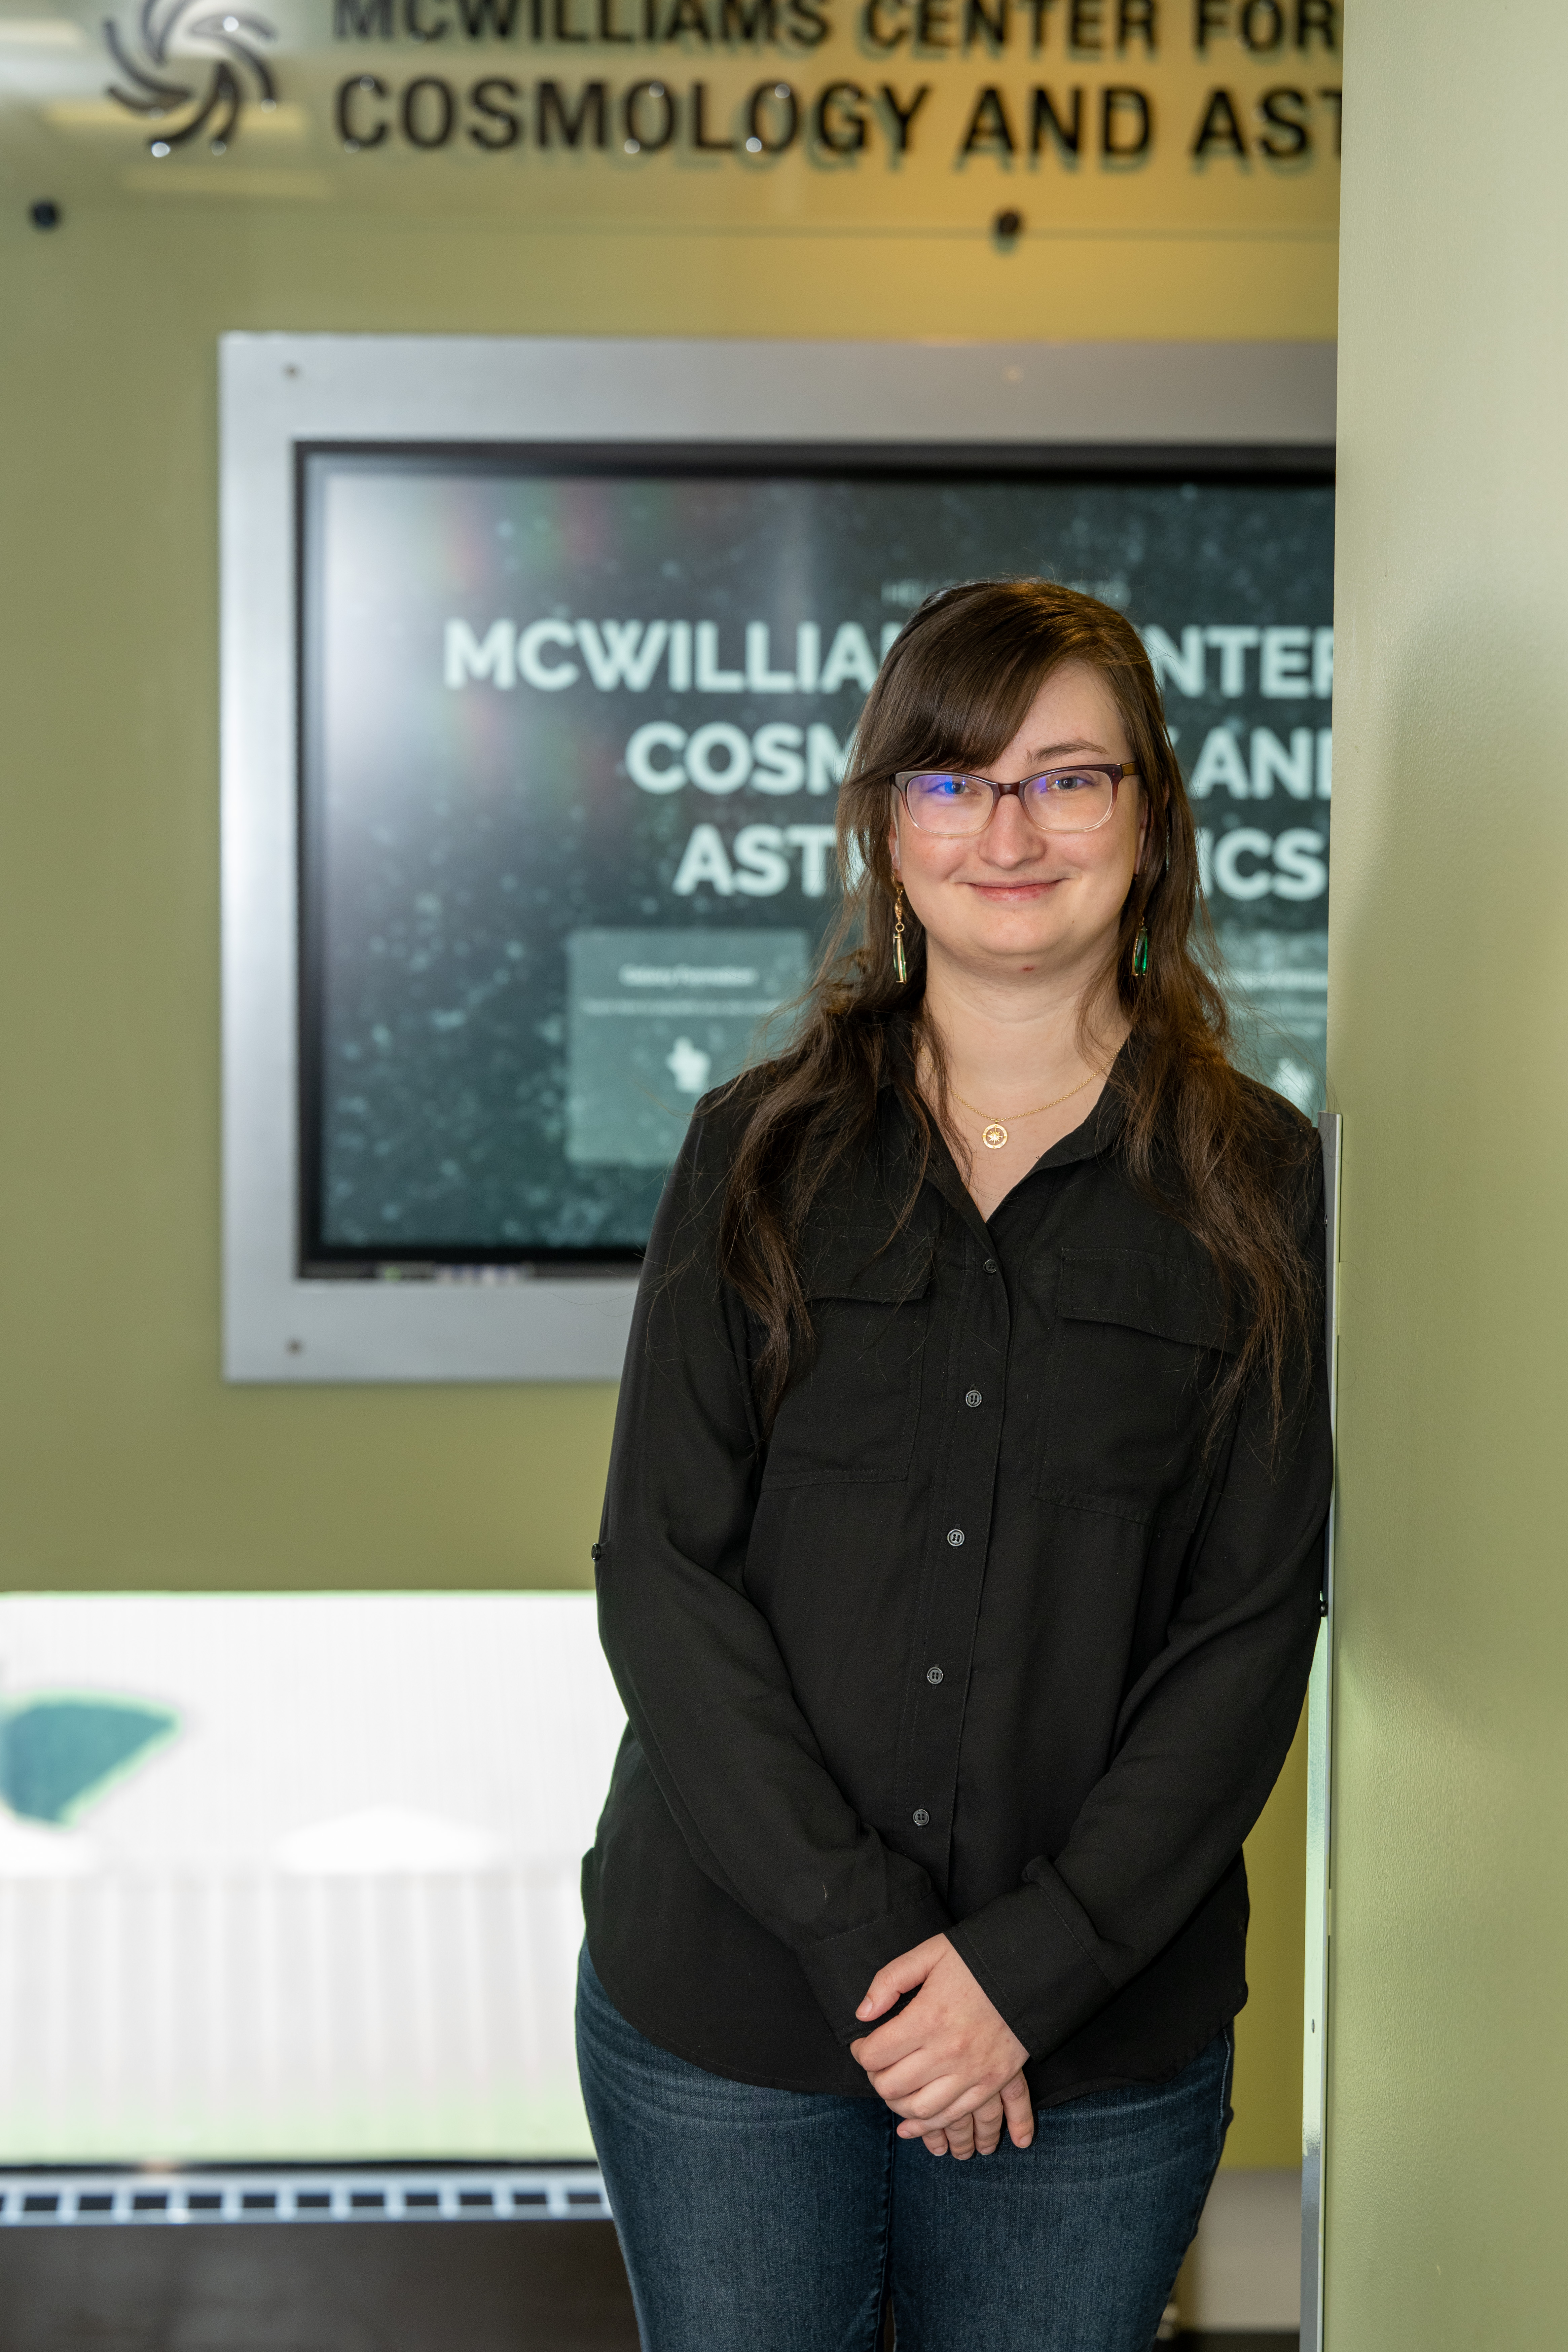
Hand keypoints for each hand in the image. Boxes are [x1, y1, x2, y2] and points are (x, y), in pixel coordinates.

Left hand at [848, 1934, 1033, 2157]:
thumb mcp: (929, 1955)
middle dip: (875, 2080)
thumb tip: (862, 2014)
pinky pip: (955, 2116)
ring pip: (920, 2111)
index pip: (875, 2055)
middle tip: (877, 2067)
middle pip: (892, 2087)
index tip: (862, 2045)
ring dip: (899, 2108)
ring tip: (894, 2093)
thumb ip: (889, 1981)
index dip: (860, 2052)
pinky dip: (932, 2127)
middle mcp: (947, 2052)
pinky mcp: (992, 2083)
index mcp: (927, 2018)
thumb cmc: (975, 1961)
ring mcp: (972, 2072)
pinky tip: (916, 2125)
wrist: (1031, 1972)